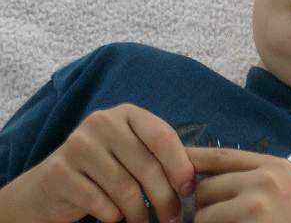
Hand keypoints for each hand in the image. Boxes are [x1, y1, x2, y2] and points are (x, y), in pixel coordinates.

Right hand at [21, 103, 194, 222]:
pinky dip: (113, 216)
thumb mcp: (136, 152)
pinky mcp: (60, 171)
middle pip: (147, 166)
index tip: (188, 190)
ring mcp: (78, 144)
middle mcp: (102, 122)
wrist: (55, 183)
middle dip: (164, 198)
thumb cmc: (108, 167)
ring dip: (139, 213)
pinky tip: (116, 218)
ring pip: (124, 188)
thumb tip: (200, 175)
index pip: (162, 136)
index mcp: (127, 114)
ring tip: (144, 222)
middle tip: (172, 218)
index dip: (179, 165)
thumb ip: (164, 157)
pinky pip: (99, 202)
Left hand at [186, 147, 290, 222]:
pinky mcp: (252, 217)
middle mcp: (268, 175)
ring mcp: (259, 198)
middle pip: (206, 186)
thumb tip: (207, 181)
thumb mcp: (288, 195)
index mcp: (277, 166)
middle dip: (204, 209)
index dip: (193, 159)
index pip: (222, 156)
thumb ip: (255, 182)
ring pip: (203, 214)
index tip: (172, 163)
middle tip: (222, 222)